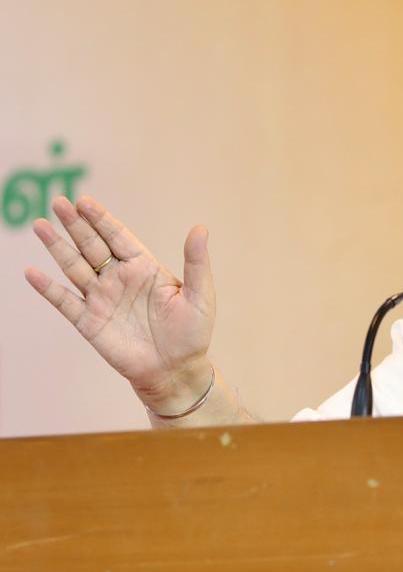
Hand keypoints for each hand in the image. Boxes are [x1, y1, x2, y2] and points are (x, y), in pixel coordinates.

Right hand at [25, 195, 215, 407]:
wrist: (176, 371)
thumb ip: (196, 261)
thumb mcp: (200, 295)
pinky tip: (33, 272)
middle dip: (75, 224)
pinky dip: (48, 288)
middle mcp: (119, 279)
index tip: (84, 201)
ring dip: (57, 247)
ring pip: (75, 267)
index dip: (101, 219)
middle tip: (58, 202)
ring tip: (40, 224)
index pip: (118, 236)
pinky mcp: (89, 322)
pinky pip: (65, 302)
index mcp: (144, 267)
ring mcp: (102, 299)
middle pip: (92, 245)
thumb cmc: (192, 332)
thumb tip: (200, 228)